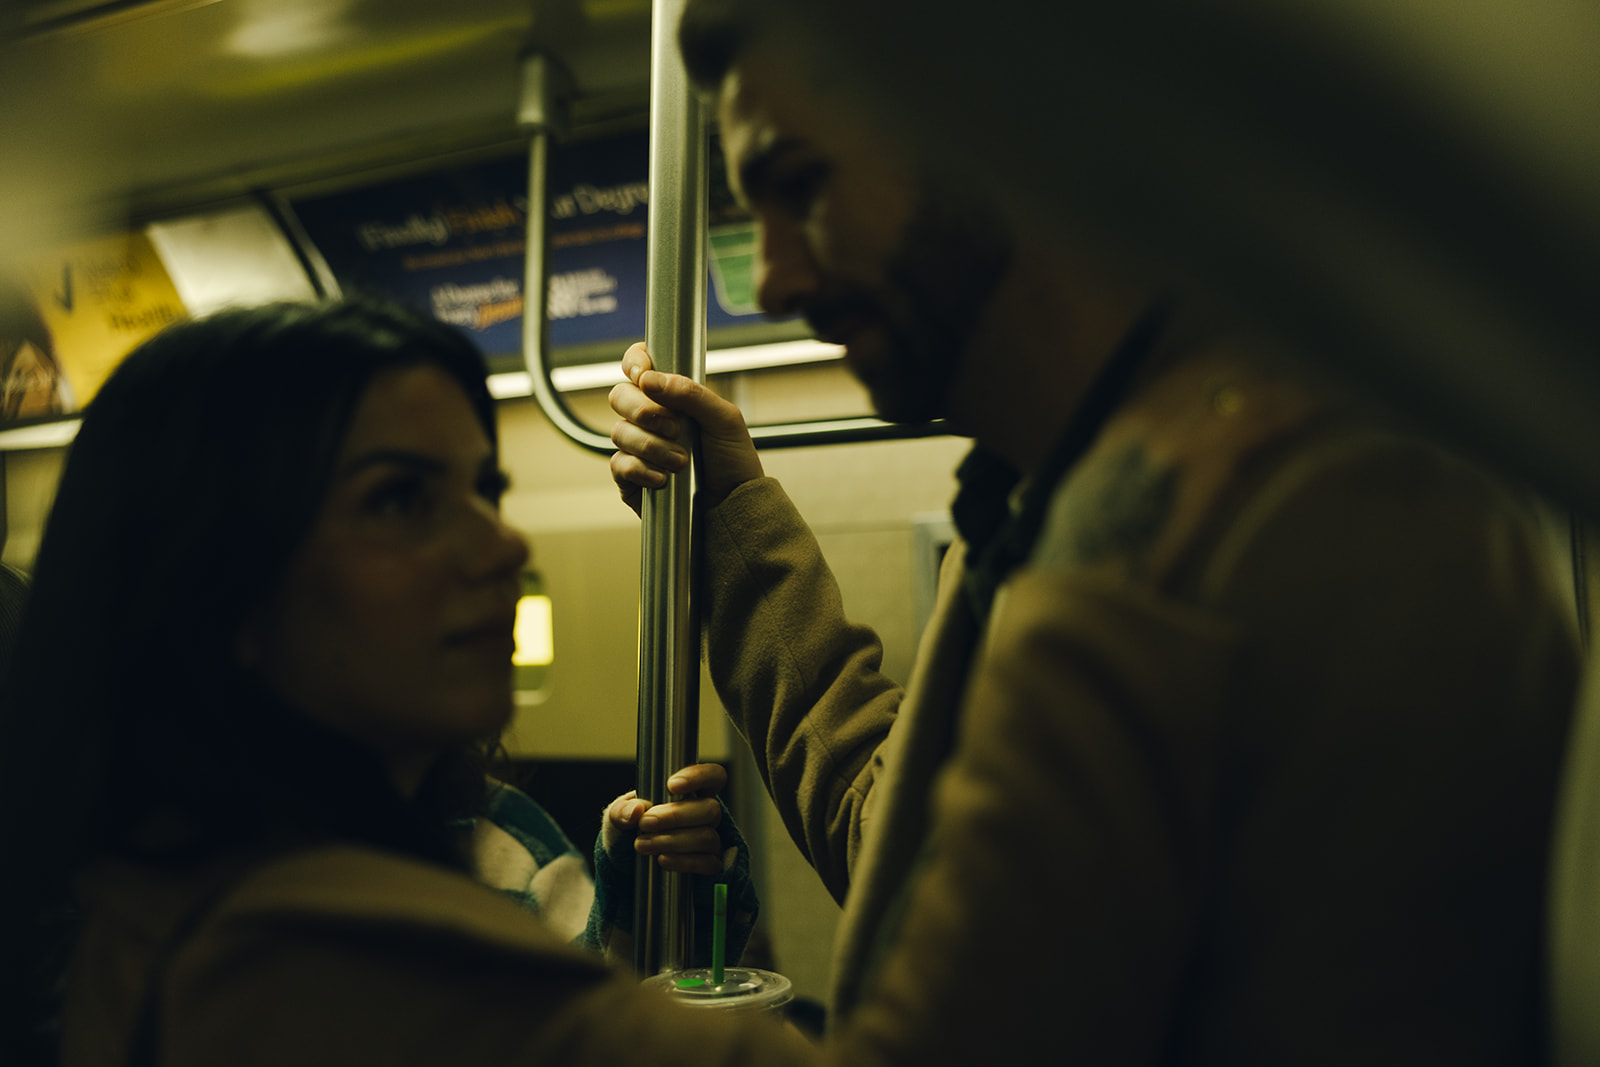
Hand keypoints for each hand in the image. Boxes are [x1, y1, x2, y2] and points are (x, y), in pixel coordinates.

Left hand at [604, 762, 731, 876]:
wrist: (628, 860)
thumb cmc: (631, 828)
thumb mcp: (619, 815)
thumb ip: (622, 810)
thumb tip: (636, 811)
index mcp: (692, 791)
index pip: (713, 776)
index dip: (699, 777)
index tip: (671, 785)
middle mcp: (707, 814)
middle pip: (710, 809)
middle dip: (675, 816)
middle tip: (645, 823)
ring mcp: (711, 840)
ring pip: (707, 836)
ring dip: (672, 841)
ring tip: (642, 844)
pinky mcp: (710, 865)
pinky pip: (707, 863)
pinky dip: (683, 861)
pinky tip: (661, 859)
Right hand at [608, 342, 763, 514]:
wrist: (733, 506)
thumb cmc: (733, 461)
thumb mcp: (724, 420)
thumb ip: (691, 394)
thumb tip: (648, 379)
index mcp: (672, 396)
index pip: (639, 366)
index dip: (635, 363)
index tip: (644, 375)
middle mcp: (650, 418)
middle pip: (619, 396)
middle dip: (644, 410)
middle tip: (676, 428)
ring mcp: (637, 447)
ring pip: (619, 432)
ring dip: (652, 446)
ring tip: (681, 461)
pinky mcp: (630, 478)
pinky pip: (619, 464)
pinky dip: (642, 470)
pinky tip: (663, 479)